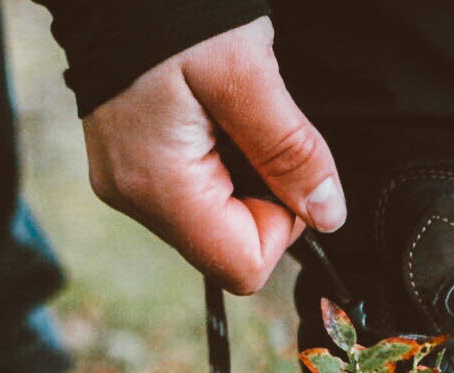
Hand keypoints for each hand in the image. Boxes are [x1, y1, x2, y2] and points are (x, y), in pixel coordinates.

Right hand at [82, 17, 344, 294]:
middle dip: (262, 193)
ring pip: (212, 219)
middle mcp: (133, 197)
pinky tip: (208, 110)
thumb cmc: (173, 8)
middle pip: (227, 246)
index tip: (284, 159)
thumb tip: (329, 215)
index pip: (243, 266)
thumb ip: (289, 150)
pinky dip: (216, 159)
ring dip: (241, 173)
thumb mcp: (246, 71)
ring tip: (227, 109)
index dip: (284, 221)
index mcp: (158, 186)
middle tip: (254, 121)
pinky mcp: (127, 162)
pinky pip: (190, 189)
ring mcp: (125, 182)